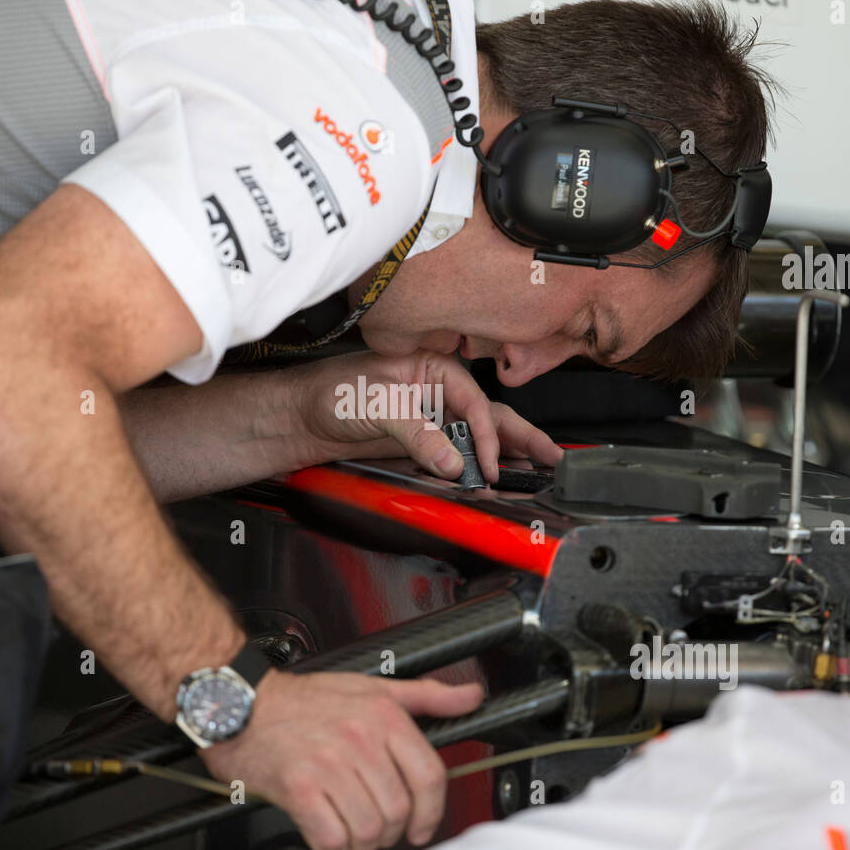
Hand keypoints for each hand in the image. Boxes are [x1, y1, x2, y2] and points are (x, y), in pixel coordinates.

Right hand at [199, 670, 483, 849]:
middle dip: (391, 831)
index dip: (432, 811)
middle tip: (376, 830)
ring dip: (361, 845)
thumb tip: (469, 697)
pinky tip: (328, 838)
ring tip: (350, 835)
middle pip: (399, 810)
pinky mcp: (298, 788)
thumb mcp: (372, 687)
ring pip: (369, 829)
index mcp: (383, 716)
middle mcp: (360, 740)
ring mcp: (329, 765)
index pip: (430, 776)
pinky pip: (331, 838)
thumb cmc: (303, 699)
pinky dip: (333, 849)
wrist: (241, 702)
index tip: (422, 825)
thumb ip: (426, 695)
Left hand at [289, 350, 562, 482]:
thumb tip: (452, 461)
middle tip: (553, 459)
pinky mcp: (421, 444)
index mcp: (432, 368)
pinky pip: (456, 456)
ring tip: (539, 469)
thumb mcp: (374, 405)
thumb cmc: (327, 393)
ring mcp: (430, 420)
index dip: (486, 435)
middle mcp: (436, 392)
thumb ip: (416, 432)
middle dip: (521, 437)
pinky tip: (492, 481)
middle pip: (488, 416)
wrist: (296, 418)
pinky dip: (476, 469)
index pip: (474, 402)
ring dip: (507, 454)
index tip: (488, 464)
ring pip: (477, 437)